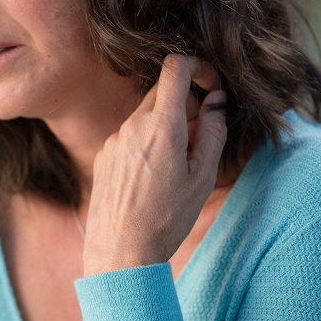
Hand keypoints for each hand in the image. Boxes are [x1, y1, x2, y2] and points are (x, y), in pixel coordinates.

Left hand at [83, 55, 227, 275]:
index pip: (175, 67)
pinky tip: (152, 178)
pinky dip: (147, 141)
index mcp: (161, 127)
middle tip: (199, 136)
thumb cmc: (167, 219)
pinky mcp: (104, 155)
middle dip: (186, 102)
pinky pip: (130, 134)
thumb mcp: (202, 177)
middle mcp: (133, 126)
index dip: (198, 66)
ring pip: (146, 114)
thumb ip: (212, 131)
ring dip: (166, 124)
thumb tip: (216, 101)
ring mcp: (114, 139)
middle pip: (162, 90)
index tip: (211, 86)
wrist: (121, 254)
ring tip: (176, 166)